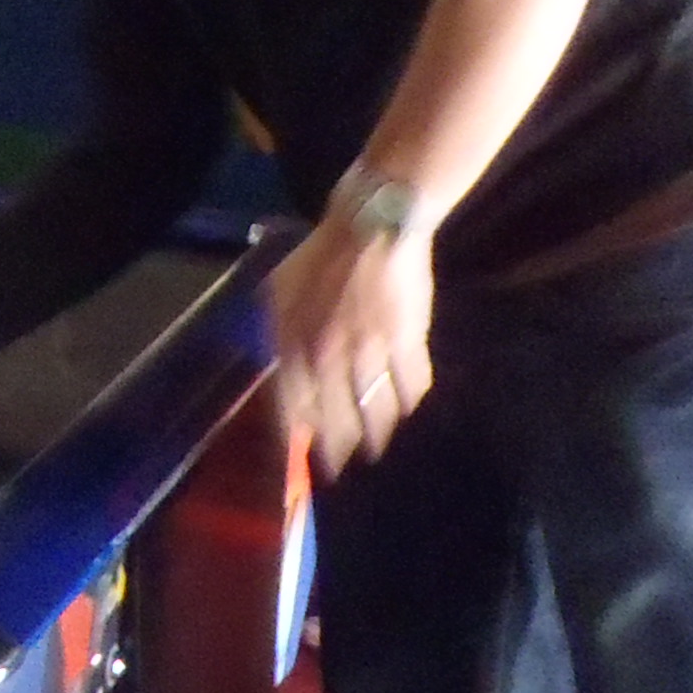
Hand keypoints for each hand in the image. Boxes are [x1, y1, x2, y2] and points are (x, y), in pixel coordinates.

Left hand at [267, 213, 436, 478]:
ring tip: (378, 447)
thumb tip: (282, 379)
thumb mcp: (281, 295)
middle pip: (336, 416)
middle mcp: (329, 355)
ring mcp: (371, 352)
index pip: (293, 405)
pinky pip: (412, 386)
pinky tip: (407, 409)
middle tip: (345, 464)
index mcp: (294, 342)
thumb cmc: (321, 259)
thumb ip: (280, 338)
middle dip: (340, 446)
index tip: (306, 458)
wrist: (371, 228)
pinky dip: (409, 401)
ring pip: (375, 408)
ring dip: (378, 433)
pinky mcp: (408, 344)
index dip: (300, 436)